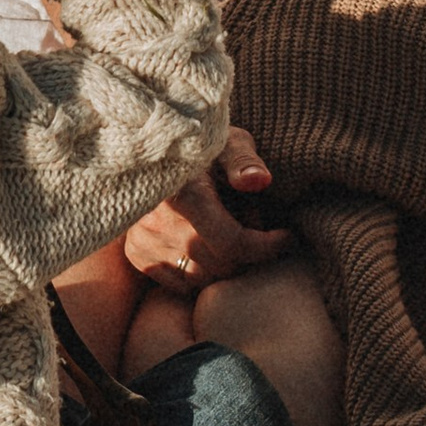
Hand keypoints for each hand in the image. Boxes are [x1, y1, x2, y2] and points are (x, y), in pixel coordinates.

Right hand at [119, 131, 289, 293]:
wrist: (156, 150)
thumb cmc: (203, 147)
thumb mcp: (227, 142)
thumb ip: (244, 161)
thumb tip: (260, 181)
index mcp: (182, 193)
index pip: (231, 243)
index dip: (266, 246)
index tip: (288, 237)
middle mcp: (157, 222)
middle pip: (221, 265)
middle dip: (249, 251)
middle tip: (253, 220)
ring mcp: (144, 241)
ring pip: (203, 279)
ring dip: (227, 262)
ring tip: (230, 227)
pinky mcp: (137, 253)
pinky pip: (183, 284)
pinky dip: (203, 270)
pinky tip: (208, 241)